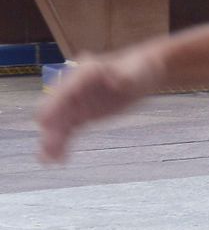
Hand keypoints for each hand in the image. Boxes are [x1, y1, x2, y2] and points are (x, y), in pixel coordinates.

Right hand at [37, 47, 163, 162]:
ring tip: (50, 159)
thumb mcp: (133, 72)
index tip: (46, 123)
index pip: (63, 90)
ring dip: (51, 139)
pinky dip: (61, 143)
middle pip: (53, 108)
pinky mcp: (79, 116)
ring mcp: (74, 103)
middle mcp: (72, 88)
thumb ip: (123, 78)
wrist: (141, 75)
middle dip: (50, 126)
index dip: (55, 106)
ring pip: (56, 123)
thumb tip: (116, 81)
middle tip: (52, 146)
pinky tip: (59, 158)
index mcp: (83, 74)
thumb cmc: (138, 70)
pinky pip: (65, 131)